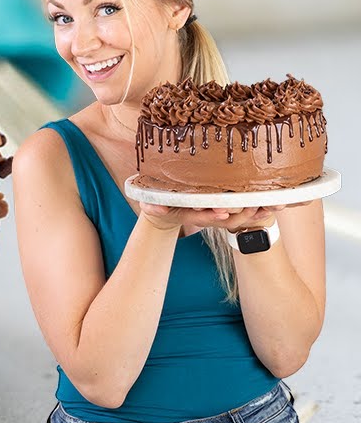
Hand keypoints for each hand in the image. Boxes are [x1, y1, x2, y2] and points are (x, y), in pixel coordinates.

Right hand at [140, 204, 282, 232]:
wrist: (167, 211)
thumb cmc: (159, 203)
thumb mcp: (152, 204)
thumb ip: (152, 206)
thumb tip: (152, 209)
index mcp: (190, 214)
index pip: (201, 217)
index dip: (211, 216)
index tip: (222, 214)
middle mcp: (206, 216)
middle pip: (225, 219)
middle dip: (240, 215)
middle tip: (253, 208)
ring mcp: (216, 213)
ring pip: (237, 216)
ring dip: (253, 213)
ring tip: (269, 206)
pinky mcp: (224, 208)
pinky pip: (243, 210)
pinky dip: (257, 208)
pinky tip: (271, 204)